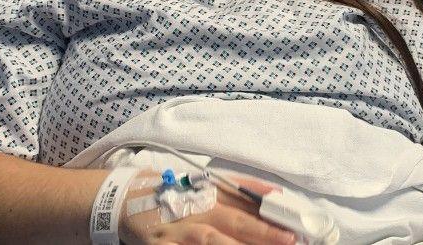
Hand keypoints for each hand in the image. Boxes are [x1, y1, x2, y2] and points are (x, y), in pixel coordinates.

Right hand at [120, 173, 297, 244]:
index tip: (293, 232)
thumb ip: (243, 188)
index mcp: (212, 198)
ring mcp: (179, 234)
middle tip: (288, 241)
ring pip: (212, 244)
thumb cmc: (177, 193)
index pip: (247, 211)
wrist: (128, 200)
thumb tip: (277, 191)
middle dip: (262, 236)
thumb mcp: (209, 184)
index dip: (270, 223)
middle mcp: (198, 215)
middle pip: (234, 228)